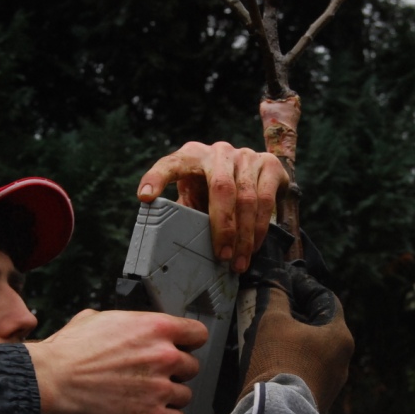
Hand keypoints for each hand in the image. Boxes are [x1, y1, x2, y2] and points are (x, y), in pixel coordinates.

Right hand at [24, 310, 207, 413]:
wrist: (51, 381)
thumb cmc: (69, 352)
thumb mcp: (97, 319)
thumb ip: (124, 322)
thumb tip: (124, 325)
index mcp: (155, 328)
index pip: (197, 334)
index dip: (188, 343)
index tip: (183, 349)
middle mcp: (164, 356)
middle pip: (191, 367)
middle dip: (174, 372)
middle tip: (154, 376)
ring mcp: (160, 388)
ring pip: (185, 395)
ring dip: (169, 397)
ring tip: (146, 397)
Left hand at [137, 141, 288, 273]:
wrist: (250, 172)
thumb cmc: (212, 189)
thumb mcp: (194, 196)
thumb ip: (185, 212)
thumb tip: (172, 246)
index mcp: (191, 156)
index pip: (170, 164)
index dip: (156, 178)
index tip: (145, 197)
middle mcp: (218, 152)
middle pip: (221, 188)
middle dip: (223, 227)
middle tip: (221, 255)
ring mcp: (246, 155)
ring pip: (247, 198)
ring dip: (244, 236)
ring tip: (238, 261)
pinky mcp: (269, 163)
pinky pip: (266, 199)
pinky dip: (260, 227)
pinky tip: (254, 245)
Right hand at [238, 262, 353, 412]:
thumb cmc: (277, 362)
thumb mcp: (272, 321)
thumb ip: (276, 296)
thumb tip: (276, 279)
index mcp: (340, 337)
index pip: (326, 299)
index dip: (304, 287)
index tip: (284, 282)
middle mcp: (342, 360)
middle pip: (318, 325)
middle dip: (294, 314)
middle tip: (271, 307)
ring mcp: (331, 383)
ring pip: (311, 349)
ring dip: (290, 338)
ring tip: (264, 334)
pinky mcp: (318, 398)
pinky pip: (305, 370)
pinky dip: (290, 360)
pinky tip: (268, 359)